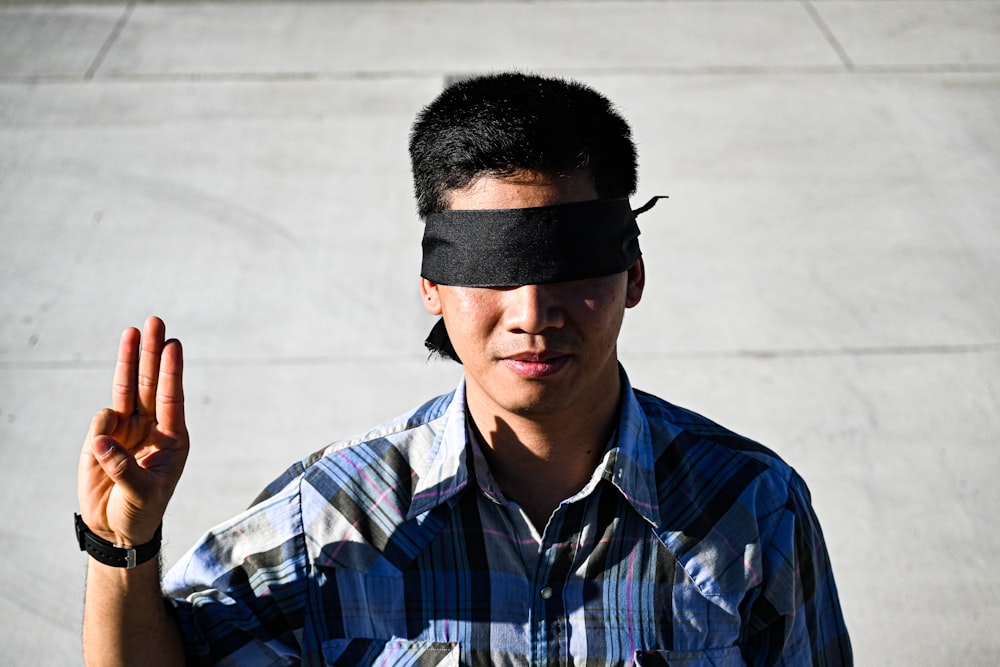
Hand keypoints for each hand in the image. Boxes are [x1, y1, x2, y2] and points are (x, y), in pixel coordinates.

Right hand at [77, 316, 188, 546]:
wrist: (116, 527)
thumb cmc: (141, 512)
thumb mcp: (141, 494)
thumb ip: (123, 467)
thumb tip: (102, 438)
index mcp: (173, 438)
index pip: (173, 398)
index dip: (172, 372)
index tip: (173, 345)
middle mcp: (152, 427)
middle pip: (152, 382)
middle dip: (152, 352)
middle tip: (155, 321)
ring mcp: (128, 428)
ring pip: (128, 388)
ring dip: (129, 360)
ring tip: (132, 331)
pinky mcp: (103, 436)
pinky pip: (102, 419)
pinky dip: (102, 424)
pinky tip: (104, 443)